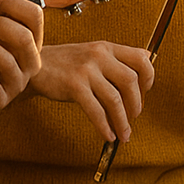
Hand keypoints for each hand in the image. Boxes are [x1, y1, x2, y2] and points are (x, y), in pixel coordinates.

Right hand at [30, 41, 152, 142]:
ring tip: (124, 133)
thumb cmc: (67, 62)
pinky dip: (104, 126)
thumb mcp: (94, 52)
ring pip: (115, 99)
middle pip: (131, 81)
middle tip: (134, 116)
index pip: (140, 58)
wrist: (34, 65)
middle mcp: (99, 56)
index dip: (149, 77)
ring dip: (123, 121)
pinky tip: (108, 135)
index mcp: (107, 47)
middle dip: (136, 103)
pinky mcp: (73, 86)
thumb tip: (147, 61)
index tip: (146, 92)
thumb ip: (118, 57)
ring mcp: (86, 70)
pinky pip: (95, 110)